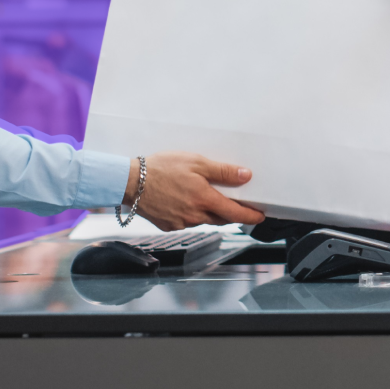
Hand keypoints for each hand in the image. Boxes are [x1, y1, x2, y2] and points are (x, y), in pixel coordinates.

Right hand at [124, 152, 264, 231]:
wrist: (129, 181)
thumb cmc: (161, 168)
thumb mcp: (196, 162)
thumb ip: (223, 171)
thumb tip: (246, 176)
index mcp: (204, 200)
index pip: (235, 213)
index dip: (250, 216)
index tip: (260, 216)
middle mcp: (194, 215)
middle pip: (221, 218)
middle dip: (230, 213)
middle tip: (237, 204)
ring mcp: (180, 223)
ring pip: (204, 220)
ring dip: (210, 212)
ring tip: (204, 195)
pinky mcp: (168, 226)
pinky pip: (187, 222)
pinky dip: (191, 213)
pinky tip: (184, 200)